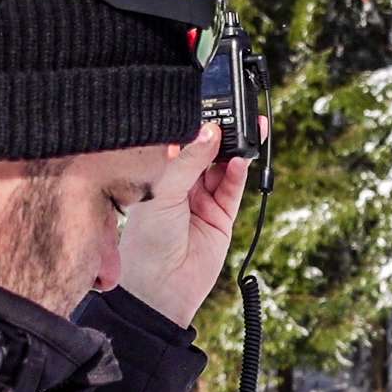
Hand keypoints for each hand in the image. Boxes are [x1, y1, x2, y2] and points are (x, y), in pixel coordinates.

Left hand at [113, 119, 264, 327]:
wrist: (160, 288)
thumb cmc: (146, 241)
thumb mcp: (164, 192)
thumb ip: (189, 160)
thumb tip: (210, 131)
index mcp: (159, 174)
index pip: (181, 140)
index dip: (195, 124)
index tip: (209, 104)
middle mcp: (181, 184)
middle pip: (207, 150)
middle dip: (222, 132)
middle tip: (235, 113)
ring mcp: (203, 200)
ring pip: (224, 166)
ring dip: (235, 150)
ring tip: (245, 131)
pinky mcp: (222, 216)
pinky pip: (234, 189)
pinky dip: (239, 174)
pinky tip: (241, 161)